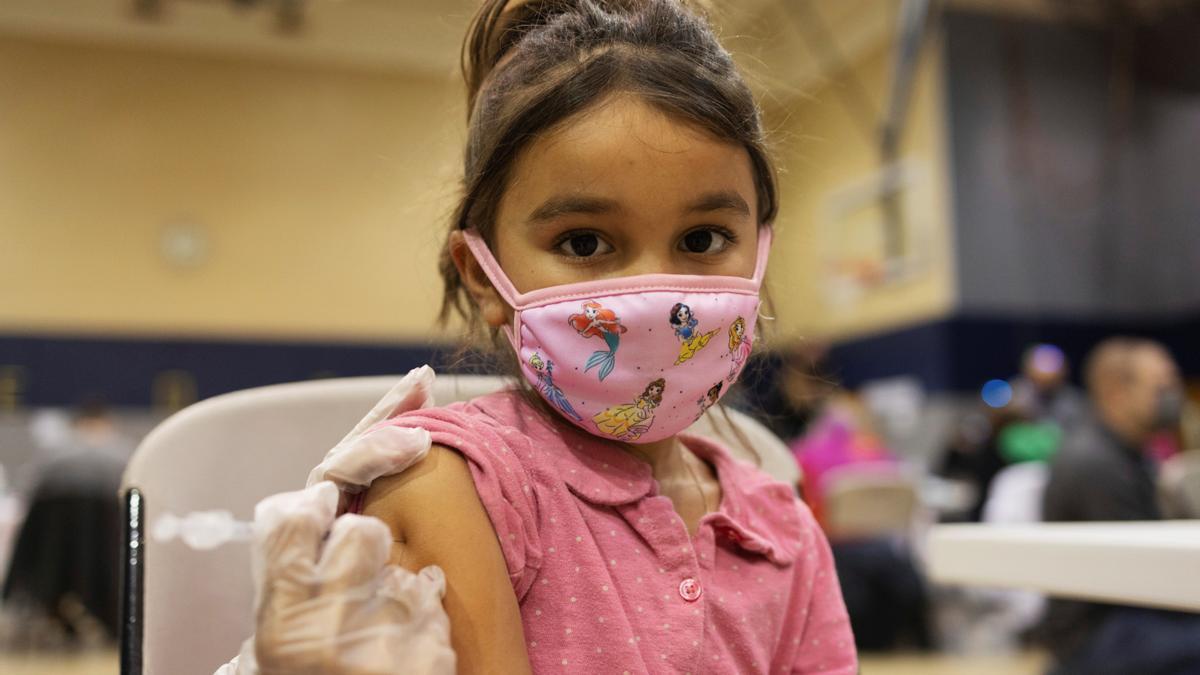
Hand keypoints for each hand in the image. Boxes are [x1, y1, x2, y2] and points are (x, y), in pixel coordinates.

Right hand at [221, 481, 454, 674]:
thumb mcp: (266, 659)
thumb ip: (279, 597)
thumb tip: (296, 524)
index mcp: (282, 625)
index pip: (290, 522)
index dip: (308, 507)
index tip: (320, 505)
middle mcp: (335, 625)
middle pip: (360, 532)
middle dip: (360, 548)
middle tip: (354, 577)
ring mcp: (391, 636)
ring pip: (402, 570)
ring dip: (394, 592)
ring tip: (378, 631)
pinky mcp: (434, 649)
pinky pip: (432, 603)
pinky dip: (422, 621)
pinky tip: (404, 649)